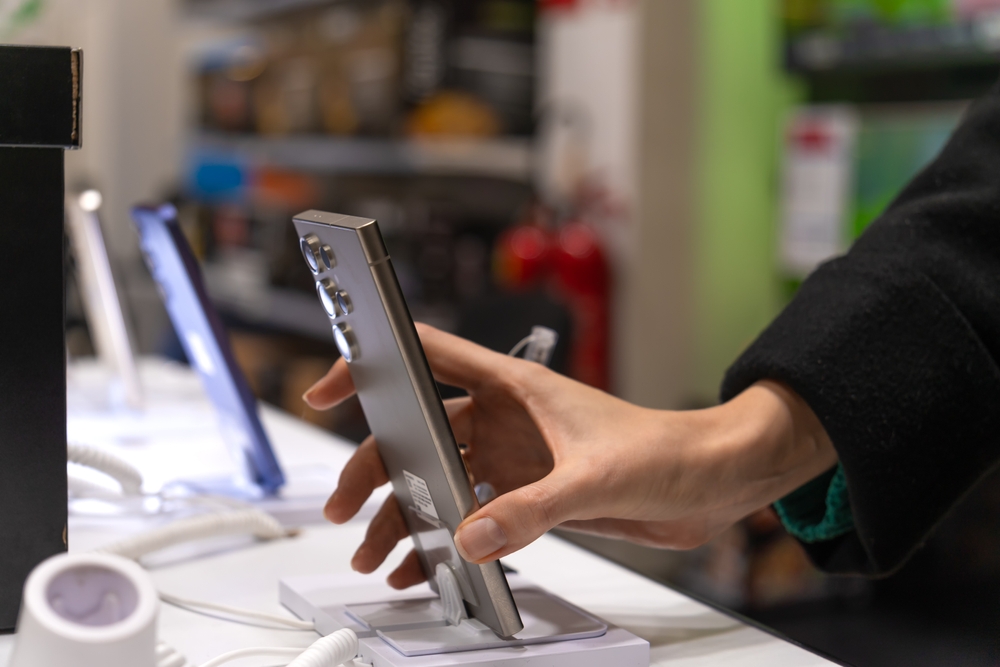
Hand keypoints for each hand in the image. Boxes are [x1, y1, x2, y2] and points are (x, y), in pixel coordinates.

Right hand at [303, 323, 835, 587]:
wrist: (711, 480)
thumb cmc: (668, 450)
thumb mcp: (595, 479)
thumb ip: (531, 509)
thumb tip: (469, 537)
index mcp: (515, 386)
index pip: (429, 357)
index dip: (373, 364)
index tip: (330, 387)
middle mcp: (507, 418)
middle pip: (420, 433)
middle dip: (377, 469)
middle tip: (346, 508)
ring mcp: (517, 457)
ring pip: (442, 480)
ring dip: (407, 515)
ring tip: (378, 554)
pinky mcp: (532, 493)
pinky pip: (473, 515)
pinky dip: (447, 540)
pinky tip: (429, 567)